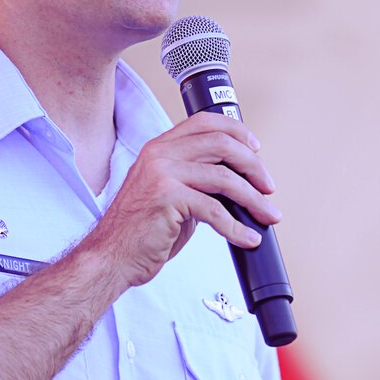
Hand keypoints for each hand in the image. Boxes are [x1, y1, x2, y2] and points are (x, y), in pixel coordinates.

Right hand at [84, 112, 280, 288]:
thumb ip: (197, 180)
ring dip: (253, 199)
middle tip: (268, 188)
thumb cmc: (142, 230)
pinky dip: (237, 227)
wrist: (111, 256)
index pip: (205, 122)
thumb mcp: (171, 193)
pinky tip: (248, 238)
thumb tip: (238, 183)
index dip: (236, 131)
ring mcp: (162, 174)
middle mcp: (160, 154)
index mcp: (160, 147)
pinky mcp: (167, 199)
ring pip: (224, 178)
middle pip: (222, 145)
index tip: (256, 150)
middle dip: (253, 166)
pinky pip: (215, 211)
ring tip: (268, 215)